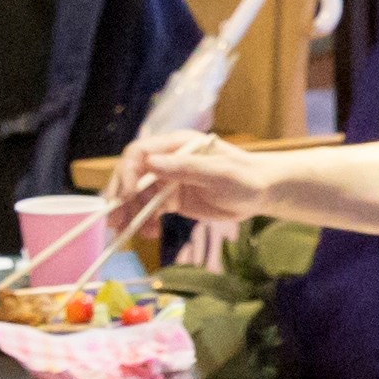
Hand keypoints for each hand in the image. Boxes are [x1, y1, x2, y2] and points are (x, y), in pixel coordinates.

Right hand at [98, 128, 271, 231]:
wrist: (263, 193)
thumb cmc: (245, 177)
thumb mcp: (218, 173)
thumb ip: (186, 168)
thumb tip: (151, 164)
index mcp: (176, 145)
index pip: (139, 153)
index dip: (127, 173)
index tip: (126, 196)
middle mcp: (168, 161)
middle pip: (132, 175)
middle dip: (120, 197)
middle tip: (115, 221)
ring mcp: (169, 181)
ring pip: (138, 195)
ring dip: (131, 213)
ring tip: (131, 233)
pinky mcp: (173, 200)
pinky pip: (151, 210)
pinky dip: (145, 221)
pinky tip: (149, 233)